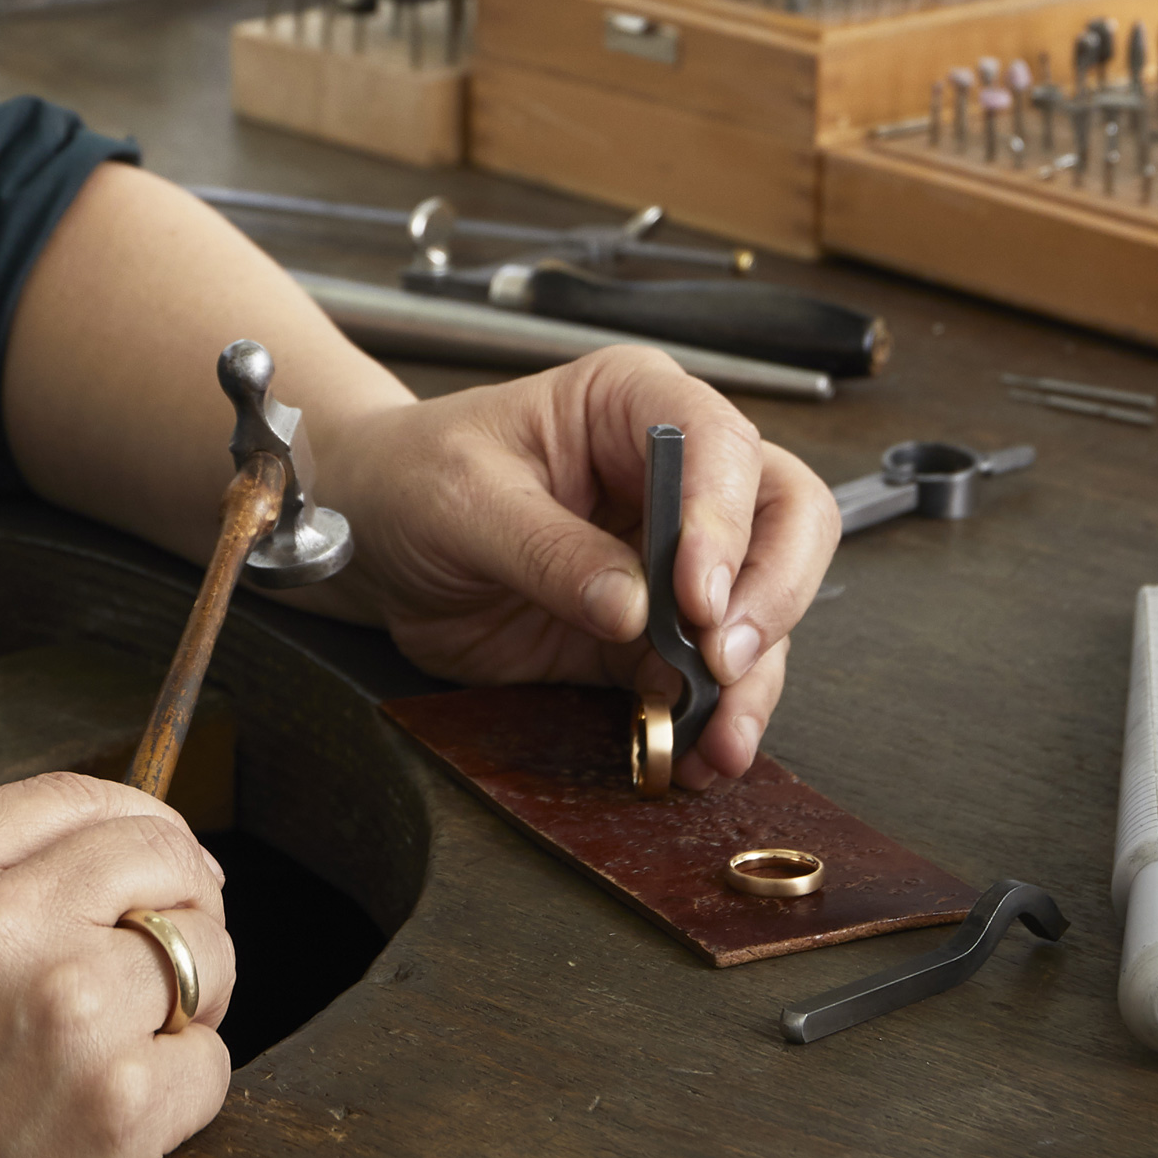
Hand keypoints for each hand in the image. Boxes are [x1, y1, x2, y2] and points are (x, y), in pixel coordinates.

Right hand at [0, 774, 232, 1157]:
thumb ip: (8, 875)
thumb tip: (154, 844)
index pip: (92, 799)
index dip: (143, 836)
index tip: (155, 876)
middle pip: (167, 857)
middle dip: (187, 909)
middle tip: (161, 970)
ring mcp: (66, 1011)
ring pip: (208, 953)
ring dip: (193, 1006)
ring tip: (123, 1054)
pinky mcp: (119, 1101)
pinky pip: (213, 1060)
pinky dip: (185, 1092)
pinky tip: (118, 1122)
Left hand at [323, 346, 841, 788]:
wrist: (373, 535)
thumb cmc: (414, 478)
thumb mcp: (465, 499)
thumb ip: (548, 550)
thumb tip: (630, 607)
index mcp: (635, 404)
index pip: (721, 446)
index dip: (725, 519)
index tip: (698, 593)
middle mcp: (677, 476)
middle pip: (784, 520)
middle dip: (771, 594)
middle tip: (726, 656)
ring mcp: (675, 557)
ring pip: (763, 607)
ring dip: (754, 678)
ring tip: (722, 736)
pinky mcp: (656, 632)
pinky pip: (713, 676)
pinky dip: (717, 718)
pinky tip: (701, 753)